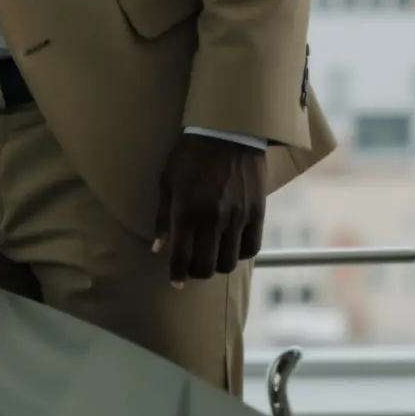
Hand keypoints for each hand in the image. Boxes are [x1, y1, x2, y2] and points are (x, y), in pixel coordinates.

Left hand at [153, 134, 266, 286]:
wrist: (228, 133)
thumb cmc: (189, 156)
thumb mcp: (167, 182)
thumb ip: (162, 218)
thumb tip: (158, 248)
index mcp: (186, 211)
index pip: (181, 256)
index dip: (177, 274)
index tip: (175, 282)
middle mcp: (212, 219)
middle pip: (206, 265)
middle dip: (196, 273)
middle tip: (191, 269)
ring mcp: (237, 218)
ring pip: (229, 262)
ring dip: (217, 266)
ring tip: (210, 259)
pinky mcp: (257, 213)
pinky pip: (251, 248)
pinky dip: (239, 254)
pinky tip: (231, 248)